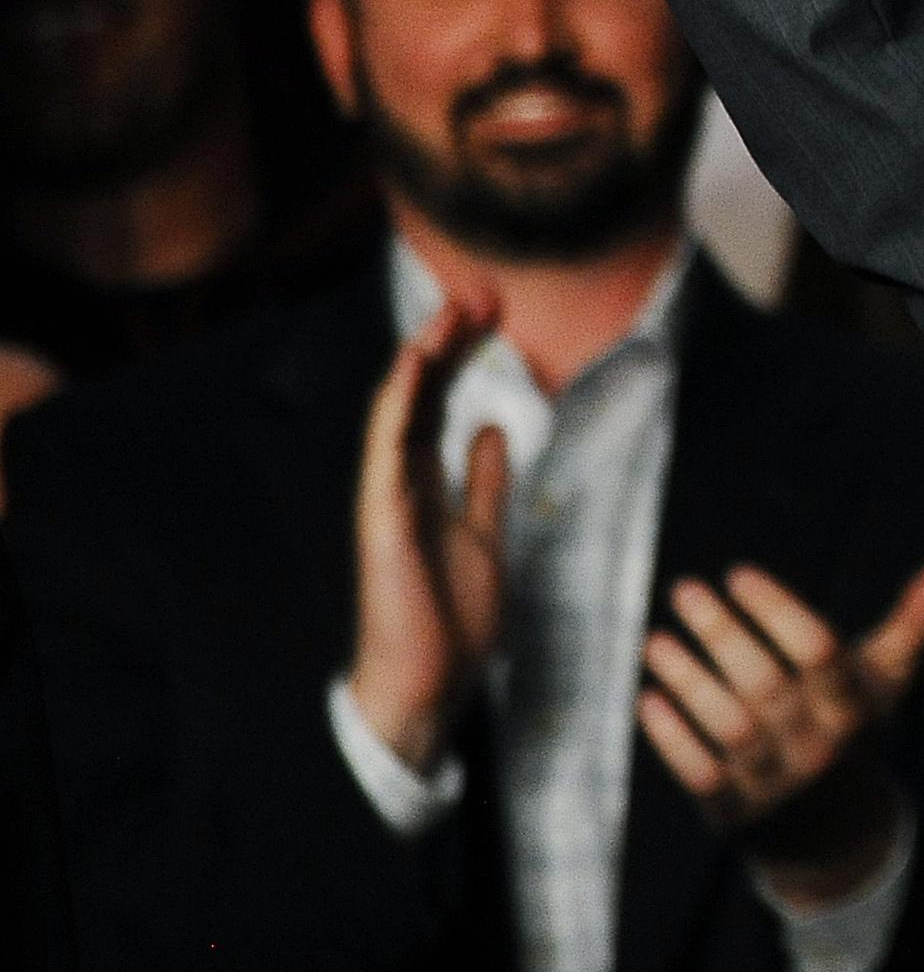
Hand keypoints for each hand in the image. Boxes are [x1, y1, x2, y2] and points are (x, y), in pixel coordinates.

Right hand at [345, 296, 508, 773]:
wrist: (431, 683)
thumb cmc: (450, 618)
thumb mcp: (485, 533)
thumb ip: (484, 482)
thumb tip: (493, 429)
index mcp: (425, 480)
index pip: (439, 398)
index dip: (462, 350)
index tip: (493, 307)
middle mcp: (399, 479)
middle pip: (418, 392)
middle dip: (446, 339)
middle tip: (479, 289)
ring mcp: (387, 496)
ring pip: (396, 411)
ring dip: (422, 358)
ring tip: (450, 310)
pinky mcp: (382, 519)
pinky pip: (386, 451)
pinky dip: (398, 405)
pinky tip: (415, 364)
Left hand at [638, 559, 923, 907]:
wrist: (836, 836)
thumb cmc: (854, 731)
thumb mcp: (884, 682)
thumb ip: (913, 624)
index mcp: (853, 707)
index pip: (817, 651)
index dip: (777, 610)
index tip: (739, 573)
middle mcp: (818, 745)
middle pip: (767, 684)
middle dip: (723, 633)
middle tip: (686, 588)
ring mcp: (777, 782)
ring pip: (729, 727)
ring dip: (689, 682)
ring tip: (656, 639)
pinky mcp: (738, 814)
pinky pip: (702, 775)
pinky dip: (673, 739)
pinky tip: (649, 697)